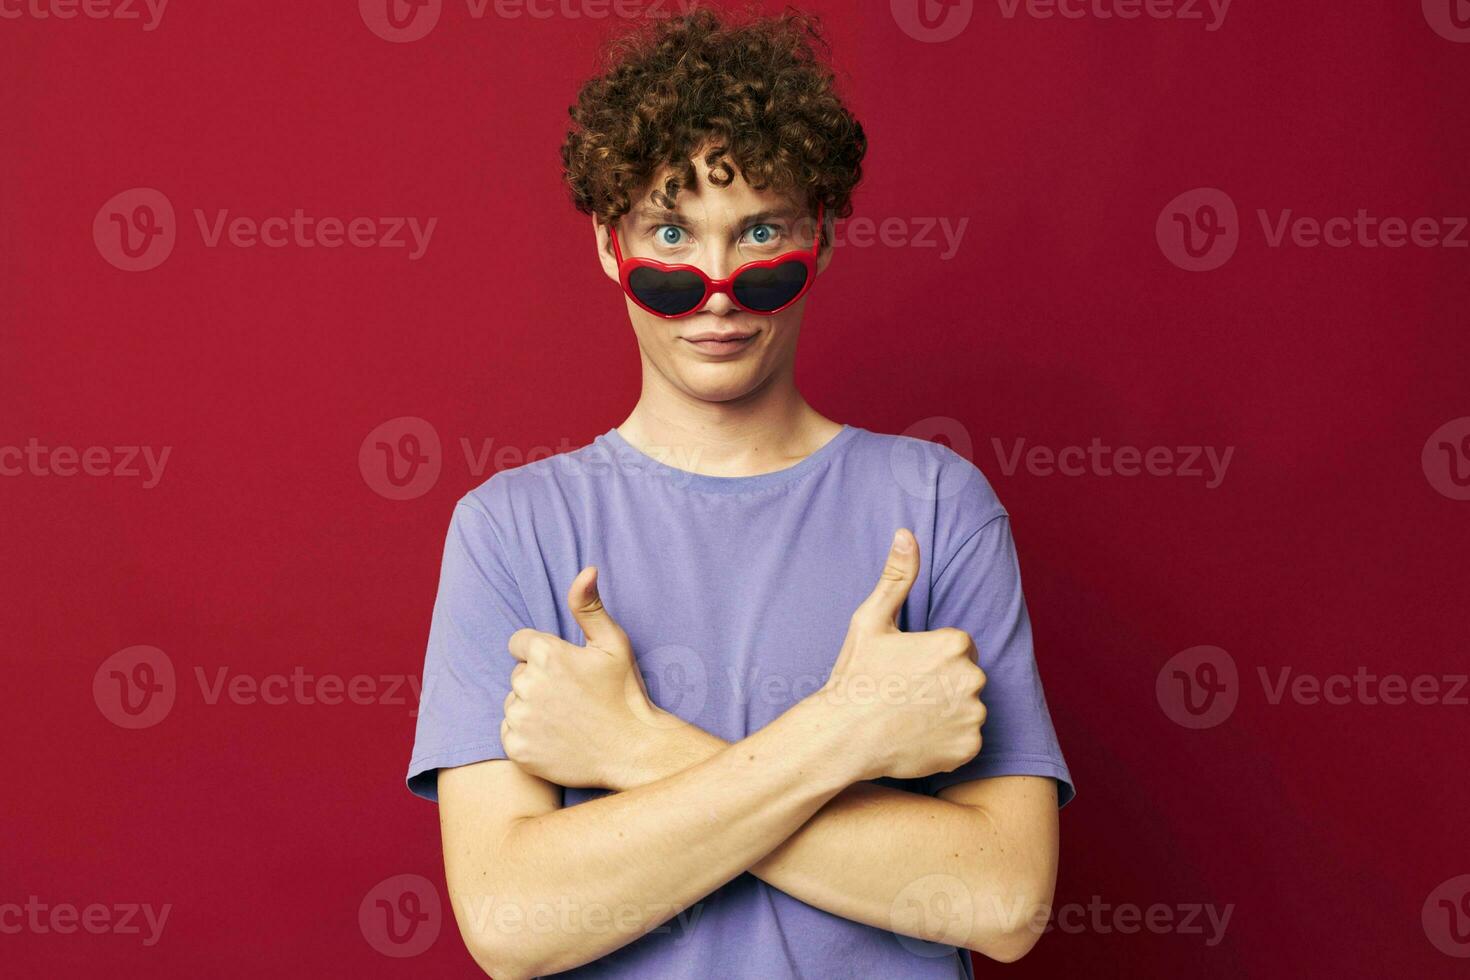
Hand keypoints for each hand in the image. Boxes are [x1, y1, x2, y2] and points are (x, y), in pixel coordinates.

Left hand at [501, 566, 665, 788]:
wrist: (633, 750)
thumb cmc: (625, 693)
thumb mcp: (614, 643)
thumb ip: (590, 606)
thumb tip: (587, 569)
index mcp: (547, 654)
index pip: (520, 643)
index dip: (543, 655)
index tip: (566, 670)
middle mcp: (528, 685)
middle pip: (518, 675)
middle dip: (538, 681)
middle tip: (572, 697)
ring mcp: (521, 719)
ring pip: (513, 703)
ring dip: (531, 708)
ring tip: (566, 718)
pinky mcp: (518, 748)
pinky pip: (509, 733)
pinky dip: (527, 736)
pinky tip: (556, 738)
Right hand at [816, 528, 986, 781]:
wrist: (843, 735)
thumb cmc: (856, 675)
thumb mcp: (871, 619)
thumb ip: (897, 576)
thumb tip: (906, 533)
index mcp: (955, 644)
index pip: (958, 648)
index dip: (930, 658)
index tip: (905, 669)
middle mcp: (972, 678)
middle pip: (966, 677)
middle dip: (943, 684)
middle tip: (905, 693)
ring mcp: (972, 716)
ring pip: (968, 708)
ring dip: (947, 712)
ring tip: (909, 717)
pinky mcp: (968, 748)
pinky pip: (966, 741)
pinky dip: (947, 741)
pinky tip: (917, 737)